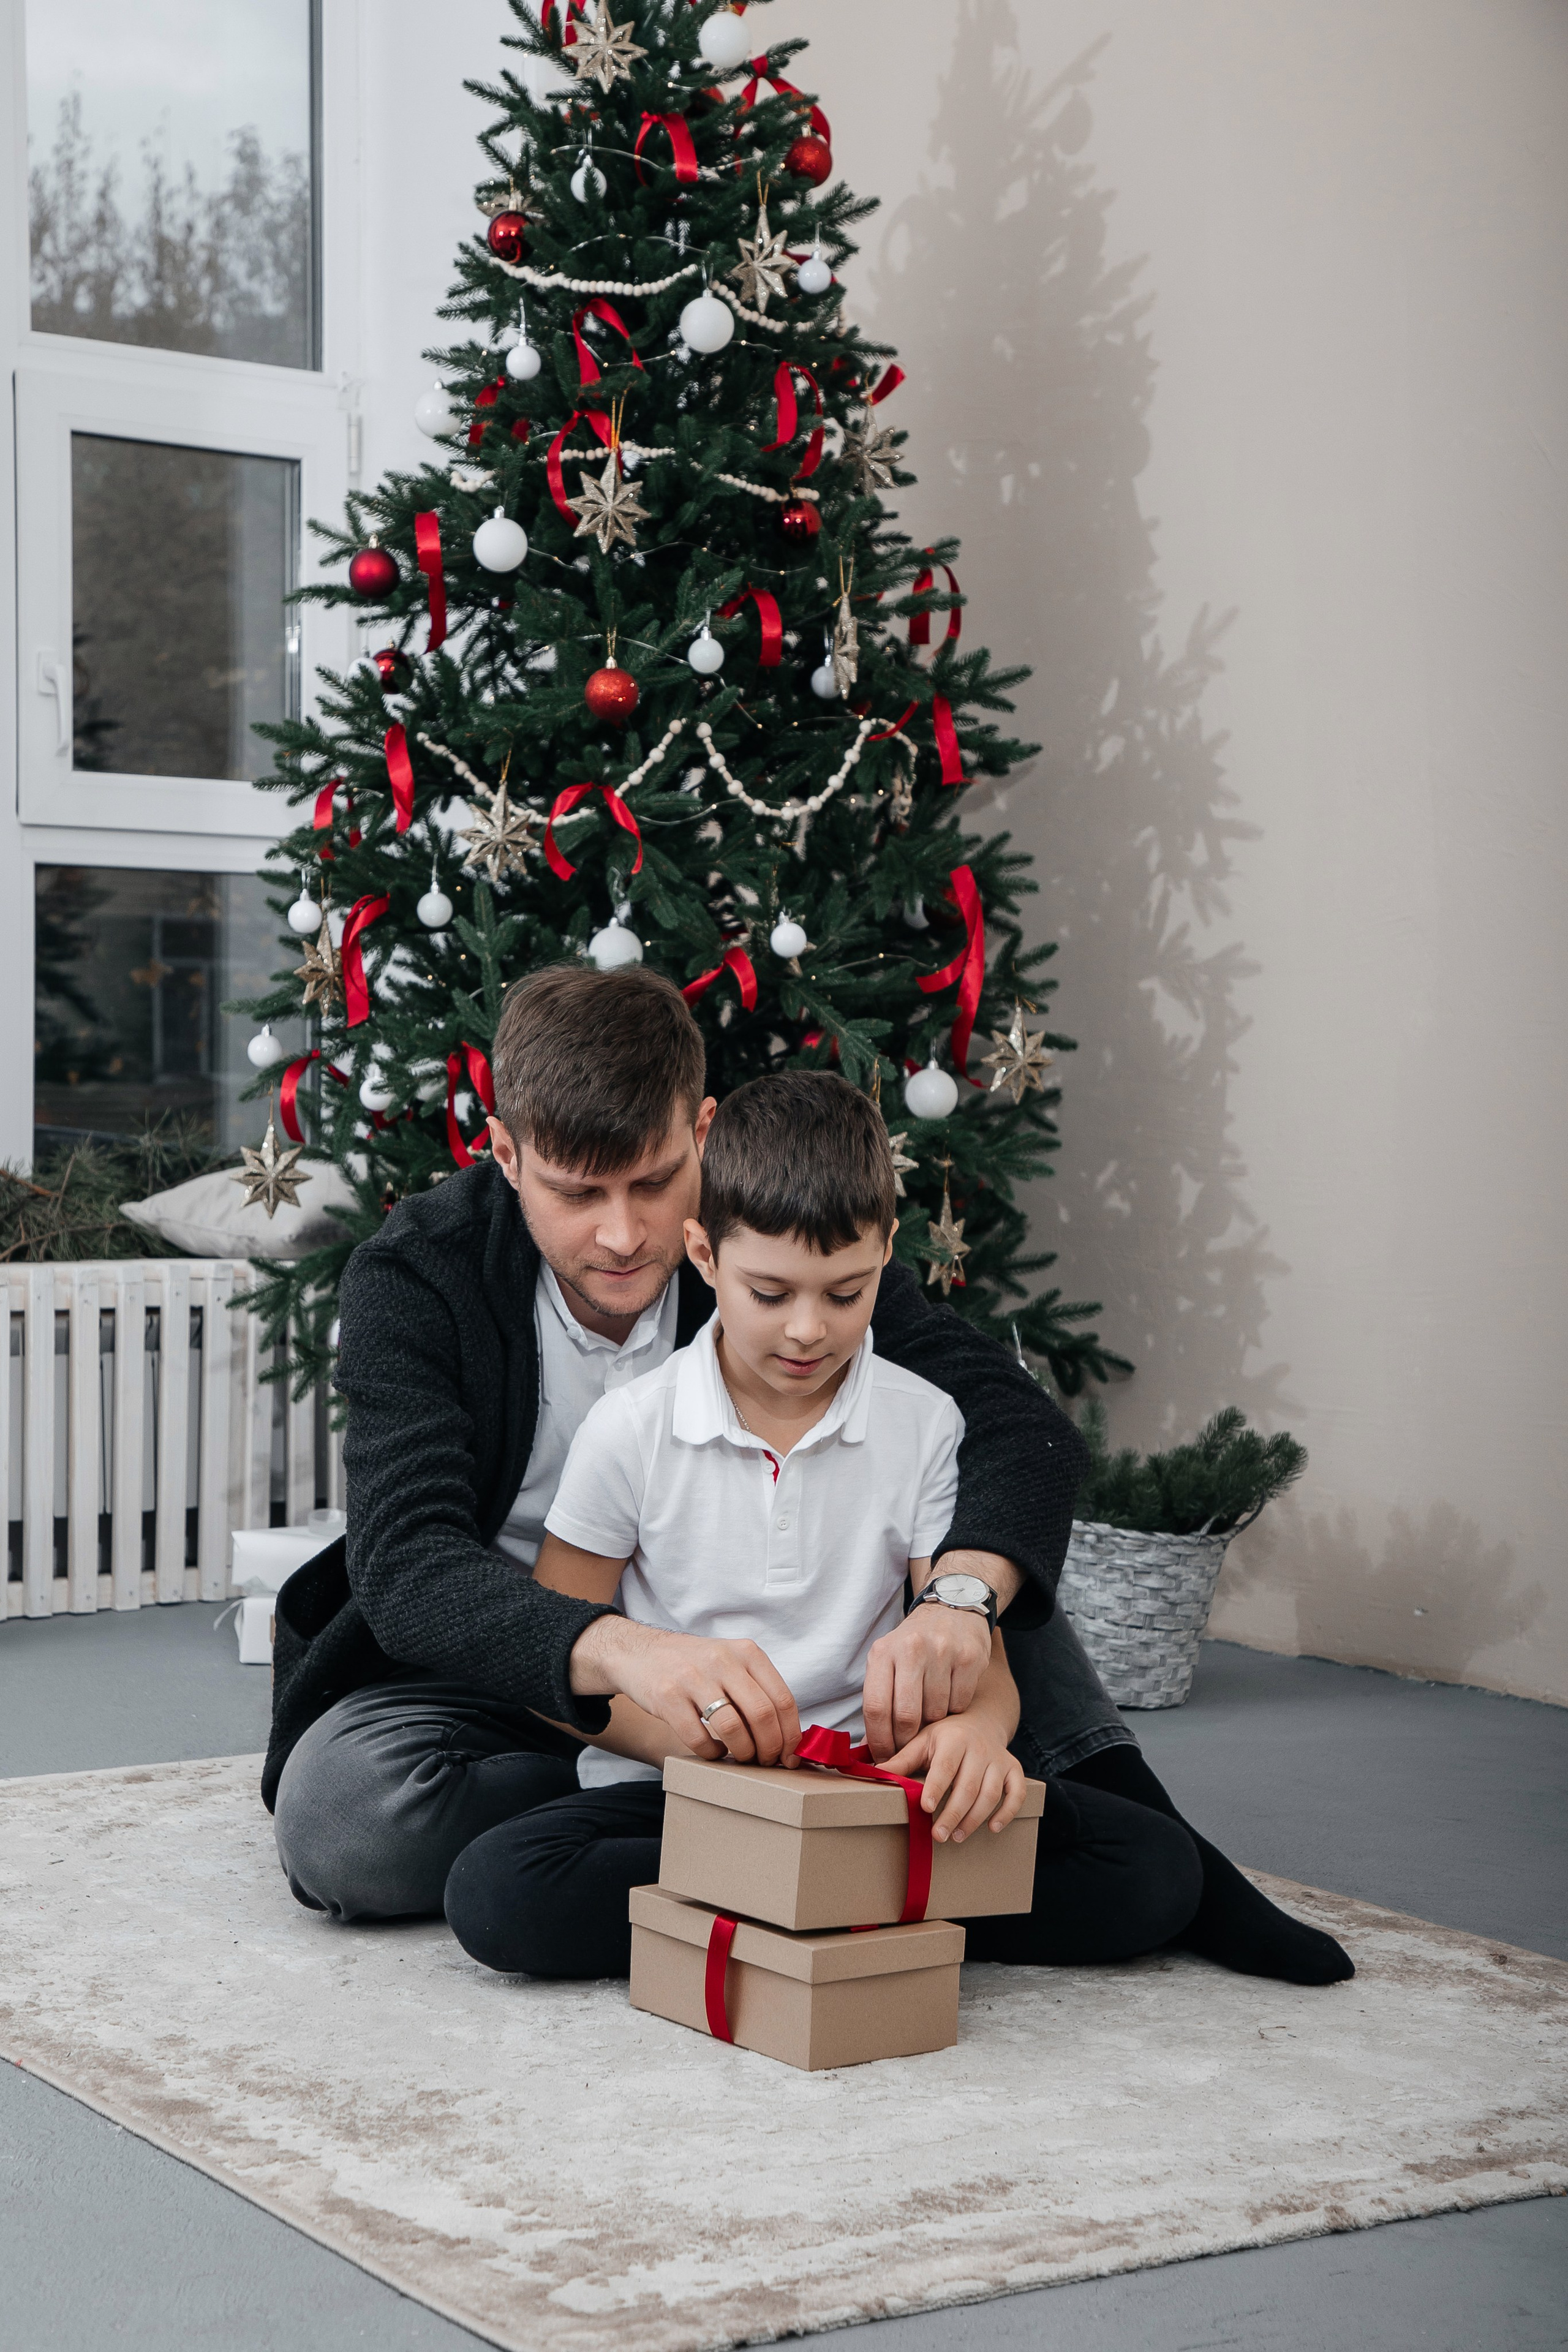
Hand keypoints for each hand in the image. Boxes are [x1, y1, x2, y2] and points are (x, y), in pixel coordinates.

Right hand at [570, 1616, 800, 1766]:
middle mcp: (723, 1660)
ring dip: (742, 1754)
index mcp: (746, 1652)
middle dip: (770, 1749)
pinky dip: (712, 1753)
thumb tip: (789, 1735)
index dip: (791, 1736)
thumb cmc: (693, 1665)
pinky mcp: (667, 1697)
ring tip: (740, 1758)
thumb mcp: (730, 1661)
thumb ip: (757, 1688)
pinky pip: (699, 1739)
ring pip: (734, 1729)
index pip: (783, 1699)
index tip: (791, 1756)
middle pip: (763, 1716)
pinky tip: (712, 1750)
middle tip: (766, 1762)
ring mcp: (693, 1677)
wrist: (638, 1653)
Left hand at [861, 1604, 992, 1761]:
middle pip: (906, 1716)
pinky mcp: (969, 1657)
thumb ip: (878, 1701)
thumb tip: (867, 1750)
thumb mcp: (887, 1662)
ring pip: (935, 1713)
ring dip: (933, 1722)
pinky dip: (954, 1710)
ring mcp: (942, 1651)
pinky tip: (949, 1695)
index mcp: (883, 1652)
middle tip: (909, 1746)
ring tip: (930, 1710)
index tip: (885, 1757)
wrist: (952, 1610)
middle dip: (906, 1740)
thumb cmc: (913, 1646)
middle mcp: (911, 1648)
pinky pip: (959, 1704)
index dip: (880, 1740)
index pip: (875, 1707)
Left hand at [881, 1716, 1026, 1844]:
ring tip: (958, 1836)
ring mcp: (999, 1759)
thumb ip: (903, 1759)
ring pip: (991, 1793)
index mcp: (954, 1739)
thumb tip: (875, 1773)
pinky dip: (1008, 1811)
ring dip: (975, 1818)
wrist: (980, 1720)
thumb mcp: (922, 1741)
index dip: (936, 1787)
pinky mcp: (1014, 1769)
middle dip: (953, 1814)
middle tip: (938, 1835)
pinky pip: (1017, 1792)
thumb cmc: (945, 1737)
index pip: (945, 1766)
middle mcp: (979, 1748)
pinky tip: (993, 1828)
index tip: (925, 1808)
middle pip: (968, 1786)